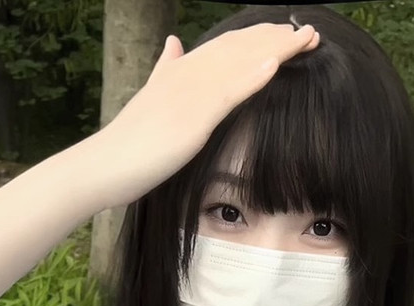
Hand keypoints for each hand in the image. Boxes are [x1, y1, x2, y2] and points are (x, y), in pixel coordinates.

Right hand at [97, 23, 320, 208]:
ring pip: (240, 63)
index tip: (285, 34)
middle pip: (239, 48)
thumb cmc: (127, 145)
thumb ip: (164, 71)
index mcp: (179, 71)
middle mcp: (187, 74)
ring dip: (277, 49)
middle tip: (310, 33)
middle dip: (276, 38)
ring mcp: (190, 94)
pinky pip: (229, 92)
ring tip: (307, 39)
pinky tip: (276, 63)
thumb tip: (172, 43)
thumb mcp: (150, 99)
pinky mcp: (192, 118)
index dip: (258, 38)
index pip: (225, 47)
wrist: (103, 165)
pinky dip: (253, 75)